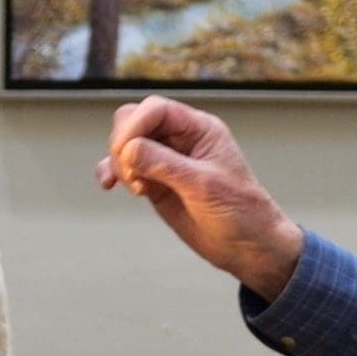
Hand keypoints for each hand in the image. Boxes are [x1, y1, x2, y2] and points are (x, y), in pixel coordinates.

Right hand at [95, 95, 303, 302]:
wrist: (245, 246)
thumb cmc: (240, 212)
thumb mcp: (203, 185)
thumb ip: (164, 164)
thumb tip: (128, 149)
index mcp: (200, 130)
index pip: (156, 110)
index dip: (135, 125)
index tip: (125, 152)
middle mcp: (181, 140)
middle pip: (134, 120)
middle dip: (123, 144)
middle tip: (133, 173)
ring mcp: (165, 161)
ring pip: (124, 144)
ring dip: (118, 163)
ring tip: (137, 187)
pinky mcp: (153, 181)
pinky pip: (122, 167)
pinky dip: (111, 173)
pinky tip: (111, 186)